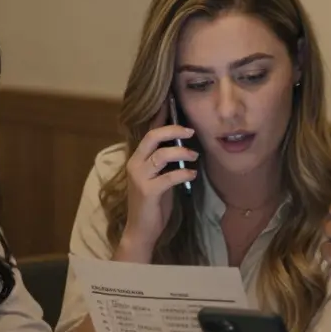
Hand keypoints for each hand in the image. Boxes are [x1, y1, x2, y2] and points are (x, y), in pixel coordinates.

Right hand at [119, 104, 197, 254]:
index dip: (160, 116)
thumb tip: (184, 145)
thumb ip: (165, 163)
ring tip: (195, 157)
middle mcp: (135, 164)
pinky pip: (169, 177)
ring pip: (161, 155)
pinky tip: (192, 174)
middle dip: (173, 130)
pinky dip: (183, 173)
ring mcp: (140, 178)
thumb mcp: (159, 178)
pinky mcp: (148, 192)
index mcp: (137, 159)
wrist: (141, 230)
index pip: (148, 132)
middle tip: (191, 131)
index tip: (171, 101)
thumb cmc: (153, 204)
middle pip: (152, 137)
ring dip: (182, 152)